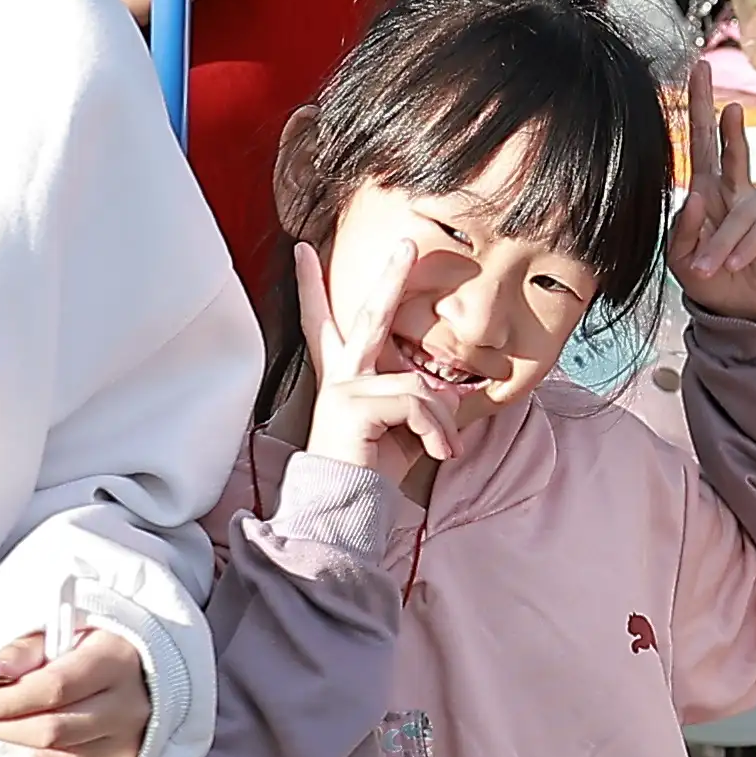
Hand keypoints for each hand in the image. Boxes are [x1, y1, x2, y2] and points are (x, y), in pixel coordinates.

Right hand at [290, 256, 472, 492]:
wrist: (348, 512)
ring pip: (416, 384)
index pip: (326, 324)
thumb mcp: (405, 430)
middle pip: (367, 316)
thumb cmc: (373, 474)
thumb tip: (452, 391)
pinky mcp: (351, 404)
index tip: (303, 252)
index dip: (313, 288)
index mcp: (345, 378)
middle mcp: (339, 377)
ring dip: (441, 421)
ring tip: (445, 449)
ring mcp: (343, 388)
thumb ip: (422, 403)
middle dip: (390, 277)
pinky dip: (436, 431)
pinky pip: (416, 403)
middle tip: (408, 244)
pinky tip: (438, 453)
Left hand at [666, 70, 755, 323]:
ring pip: (740, 211)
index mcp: (708, 192)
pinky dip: (742, 248)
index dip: (698, 109)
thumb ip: (683, 228)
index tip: (698, 70)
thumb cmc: (710, 280)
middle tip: (711, 80)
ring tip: (711, 268)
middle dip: (716, 113)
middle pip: (727, 145)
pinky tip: (735, 265)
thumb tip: (697, 194)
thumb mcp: (682, 258)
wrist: (742, 311)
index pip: (700, 144)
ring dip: (722, 243)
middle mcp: (735, 192)